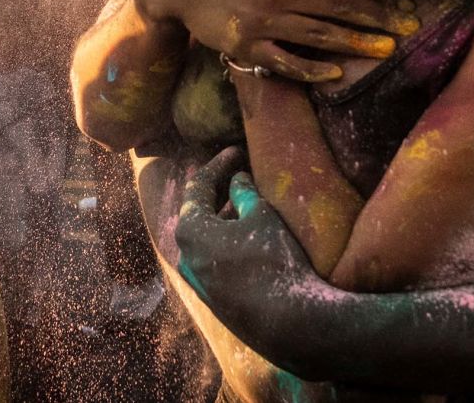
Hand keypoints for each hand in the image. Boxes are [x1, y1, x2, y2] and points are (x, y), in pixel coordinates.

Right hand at [137, 0, 417, 81]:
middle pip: (338, 5)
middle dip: (379, 16)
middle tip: (412, 26)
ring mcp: (262, 22)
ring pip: (319, 33)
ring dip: (356, 43)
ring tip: (388, 50)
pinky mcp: (247, 47)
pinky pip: (284, 61)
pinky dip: (310, 69)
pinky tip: (335, 73)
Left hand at [175, 148, 349, 345]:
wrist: (288, 322)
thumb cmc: (274, 260)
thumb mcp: (263, 217)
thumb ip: (245, 194)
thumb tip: (237, 180)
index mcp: (190, 231)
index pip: (198, 186)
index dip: (218, 164)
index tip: (236, 151)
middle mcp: (185, 257)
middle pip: (198, 214)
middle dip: (218, 191)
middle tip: (238, 171)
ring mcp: (198, 282)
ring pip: (206, 239)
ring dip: (224, 218)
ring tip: (248, 201)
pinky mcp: (214, 300)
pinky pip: (214, 260)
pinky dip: (227, 241)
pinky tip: (249, 235)